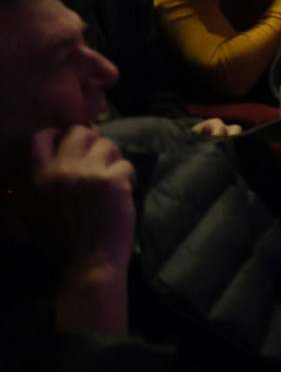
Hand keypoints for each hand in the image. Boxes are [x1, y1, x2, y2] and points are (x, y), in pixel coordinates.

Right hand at [30, 125, 135, 271]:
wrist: (91, 259)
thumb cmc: (69, 238)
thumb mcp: (44, 207)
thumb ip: (52, 178)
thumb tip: (72, 150)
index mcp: (39, 179)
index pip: (40, 138)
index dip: (58, 133)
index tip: (70, 142)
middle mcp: (59, 171)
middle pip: (81, 132)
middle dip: (95, 144)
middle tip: (100, 166)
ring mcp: (85, 174)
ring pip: (108, 145)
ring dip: (114, 162)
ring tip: (111, 185)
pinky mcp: (111, 180)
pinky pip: (126, 164)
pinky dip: (129, 178)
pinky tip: (123, 195)